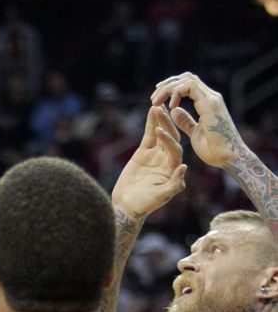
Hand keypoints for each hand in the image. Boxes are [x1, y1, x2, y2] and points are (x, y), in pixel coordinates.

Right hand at [111, 104, 185, 218]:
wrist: (126, 206)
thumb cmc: (144, 205)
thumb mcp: (160, 196)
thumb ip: (174, 184)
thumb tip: (184, 167)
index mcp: (173, 169)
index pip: (175, 150)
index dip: (169, 141)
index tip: (161, 133)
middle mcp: (167, 160)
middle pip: (171, 138)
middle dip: (167, 125)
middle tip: (162, 111)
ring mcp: (156, 155)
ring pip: (160, 134)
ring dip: (160, 120)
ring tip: (157, 106)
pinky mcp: (144, 152)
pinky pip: (149, 135)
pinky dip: (151, 123)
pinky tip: (151, 110)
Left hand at [151, 71, 242, 167]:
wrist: (230, 158)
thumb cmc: (215, 150)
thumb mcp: (195, 132)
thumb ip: (186, 121)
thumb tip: (174, 111)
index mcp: (208, 102)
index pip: (189, 83)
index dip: (172, 86)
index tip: (158, 97)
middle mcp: (211, 97)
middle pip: (187, 77)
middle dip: (167, 84)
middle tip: (153, 98)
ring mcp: (212, 99)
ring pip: (187, 79)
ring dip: (168, 88)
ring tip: (156, 102)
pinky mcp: (210, 104)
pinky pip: (189, 87)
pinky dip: (176, 93)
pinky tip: (171, 106)